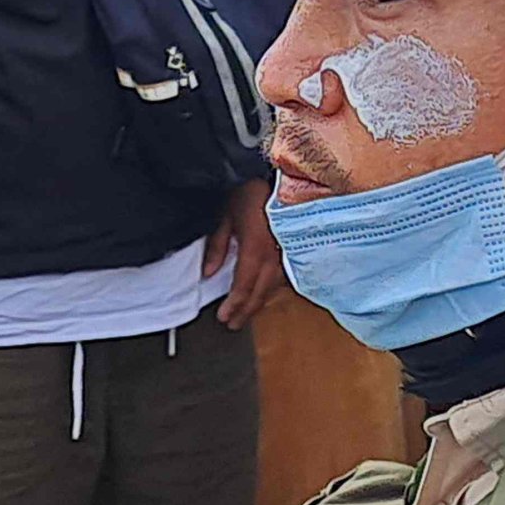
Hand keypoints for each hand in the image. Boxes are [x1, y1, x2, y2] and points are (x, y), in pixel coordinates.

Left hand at [208, 175, 284, 327]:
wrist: (282, 180)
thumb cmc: (253, 193)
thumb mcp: (226, 215)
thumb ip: (217, 245)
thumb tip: (209, 272)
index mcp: (255, 249)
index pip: (243, 287)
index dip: (233, 305)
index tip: (223, 317)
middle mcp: (274, 257)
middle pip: (259, 294)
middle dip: (245, 312)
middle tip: (233, 324)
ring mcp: (287, 255)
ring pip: (273, 289)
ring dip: (258, 304)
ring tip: (246, 313)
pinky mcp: (294, 252)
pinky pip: (283, 279)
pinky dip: (271, 290)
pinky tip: (264, 294)